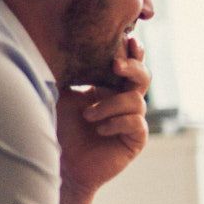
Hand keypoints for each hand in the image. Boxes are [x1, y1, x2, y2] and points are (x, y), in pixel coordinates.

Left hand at [57, 38, 149, 203]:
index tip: (126, 39)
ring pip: (136, 101)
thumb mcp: (62, 96)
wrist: (62, 164)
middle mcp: (124, 102)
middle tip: (115, 65)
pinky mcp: (135, 139)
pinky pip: (136, 123)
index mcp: (109, 88)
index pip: (128, 65)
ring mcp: (132, 120)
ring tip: (88, 116)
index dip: (132, 52)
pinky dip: (117, 122)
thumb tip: (68, 43)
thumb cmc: (60, 129)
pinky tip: (100, 130)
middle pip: (143, 77)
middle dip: (133, 68)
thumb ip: (72, 73)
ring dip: (110, 105)